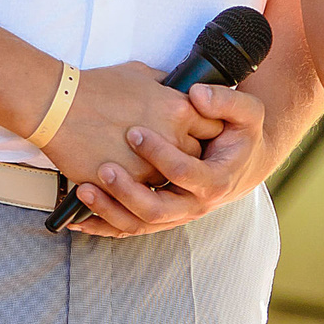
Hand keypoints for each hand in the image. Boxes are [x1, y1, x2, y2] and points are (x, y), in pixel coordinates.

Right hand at [38, 59, 218, 194]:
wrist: (58, 106)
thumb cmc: (96, 87)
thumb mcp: (140, 74)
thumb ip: (165, 86)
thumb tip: (175, 88)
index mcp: (178, 108)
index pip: (213, 126)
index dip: (206, 130)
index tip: (198, 133)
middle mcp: (171, 138)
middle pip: (196, 156)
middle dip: (188, 155)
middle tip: (176, 154)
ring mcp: (150, 165)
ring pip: (171, 179)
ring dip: (164, 175)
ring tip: (151, 168)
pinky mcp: (128, 184)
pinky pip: (145, 192)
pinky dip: (140, 187)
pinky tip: (133, 180)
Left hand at [69, 83, 266, 237]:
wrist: (245, 164)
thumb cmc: (242, 136)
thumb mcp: (248, 112)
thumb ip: (225, 100)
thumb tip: (197, 95)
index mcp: (216, 179)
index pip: (184, 172)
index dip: (158, 153)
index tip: (134, 131)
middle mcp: (194, 204)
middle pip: (157, 209)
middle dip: (126, 191)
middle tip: (104, 167)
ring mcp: (175, 215)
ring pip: (138, 224)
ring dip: (109, 210)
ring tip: (83, 190)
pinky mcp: (159, 218)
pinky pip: (127, 228)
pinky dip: (102, 225)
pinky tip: (76, 219)